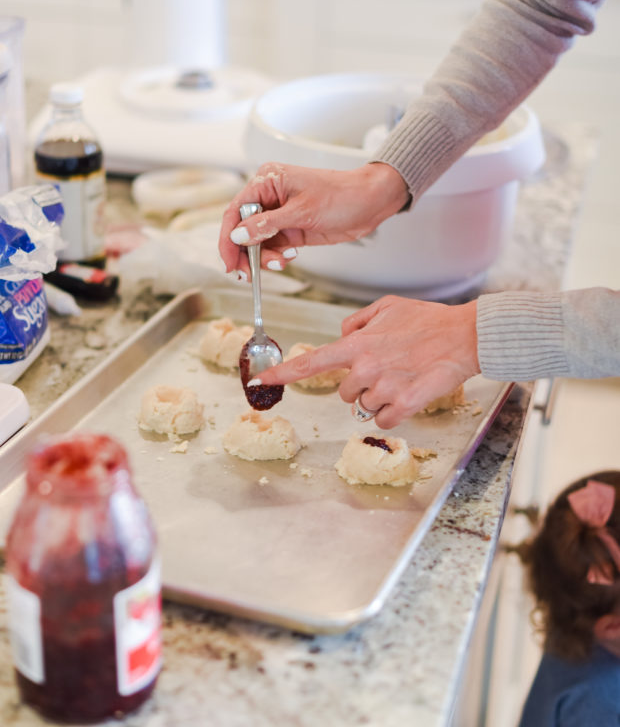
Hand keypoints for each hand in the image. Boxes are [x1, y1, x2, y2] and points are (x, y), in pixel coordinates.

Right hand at [218, 161, 408, 276]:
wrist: (371, 203)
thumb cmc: (342, 195)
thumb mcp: (302, 211)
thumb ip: (267, 225)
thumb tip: (238, 235)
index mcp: (267, 181)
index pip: (235, 211)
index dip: (228, 238)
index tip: (229, 262)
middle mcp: (269, 197)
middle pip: (242, 229)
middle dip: (244, 253)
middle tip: (247, 274)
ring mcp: (280, 214)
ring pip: (257, 242)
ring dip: (263, 258)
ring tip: (280, 264)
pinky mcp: (291, 229)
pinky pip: (273, 248)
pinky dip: (276, 258)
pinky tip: (289, 258)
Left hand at [252, 295, 480, 428]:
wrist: (466, 336)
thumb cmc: (430, 320)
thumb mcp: (387, 307)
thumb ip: (358, 321)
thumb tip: (343, 334)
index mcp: (356, 344)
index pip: (310, 362)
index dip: (282, 373)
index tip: (260, 381)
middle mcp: (365, 367)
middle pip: (344, 392)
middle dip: (361, 384)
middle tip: (388, 368)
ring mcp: (384, 387)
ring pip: (366, 406)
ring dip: (381, 397)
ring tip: (404, 376)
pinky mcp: (405, 404)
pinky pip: (386, 419)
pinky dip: (396, 411)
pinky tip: (411, 393)